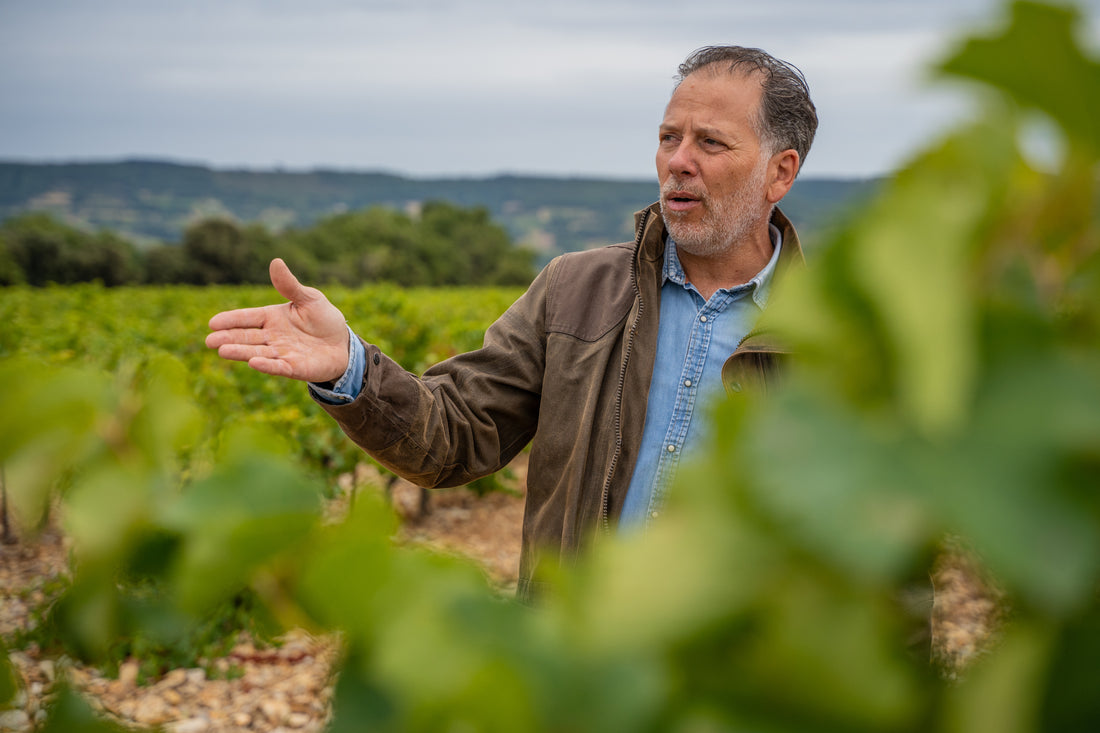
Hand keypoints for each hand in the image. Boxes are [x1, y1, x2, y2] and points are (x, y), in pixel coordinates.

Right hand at [206, 258, 349, 381]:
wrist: (343, 343)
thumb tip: (275, 261)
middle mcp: (272, 336)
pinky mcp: (294, 368)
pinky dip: (266, 365)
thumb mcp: (309, 297)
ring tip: (223, 351)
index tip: (212, 322)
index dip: (231, 320)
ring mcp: (281, 353)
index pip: (247, 318)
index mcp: (272, 318)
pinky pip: (278, 367)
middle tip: (210, 340)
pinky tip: (253, 363)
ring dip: (240, 352)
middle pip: (246, 337)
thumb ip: (290, 285)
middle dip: (228, 338)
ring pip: (257, 352)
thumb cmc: (323, 319)